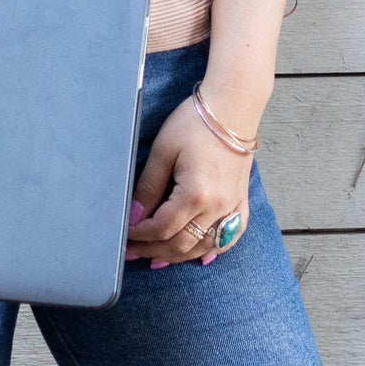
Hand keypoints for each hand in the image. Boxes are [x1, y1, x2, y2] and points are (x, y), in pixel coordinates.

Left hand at [123, 94, 252, 269]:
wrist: (233, 107)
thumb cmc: (195, 123)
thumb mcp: (163, 150)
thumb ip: (149, 187)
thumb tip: (134, 215)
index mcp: (196, 194)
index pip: (162, 228)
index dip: (140, 236)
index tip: (124, 236)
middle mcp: (217, 206)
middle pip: (182, 244)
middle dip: (153, 250)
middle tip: (131, 253)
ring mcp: (232, 206)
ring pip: (204, 246)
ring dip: (179, 256)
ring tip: (156, 258)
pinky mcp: (240, 200)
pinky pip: (230, 236)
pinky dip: (214, 250)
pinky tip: (201, 257)